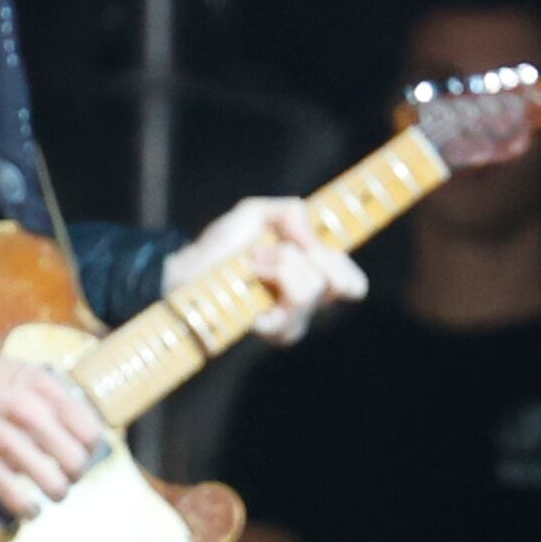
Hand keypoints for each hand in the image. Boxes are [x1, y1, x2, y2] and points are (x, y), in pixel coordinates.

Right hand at [0, 337, 105, 514]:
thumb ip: (48, 394)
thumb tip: (75, 424)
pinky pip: (15, 496)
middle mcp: (26, 412)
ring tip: (55, 492)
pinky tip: (31, 508)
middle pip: (74, 458)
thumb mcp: (21, 370)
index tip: (88, 450)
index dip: (93, 445)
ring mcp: (2, 439)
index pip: (87, 427)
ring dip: (58, 492)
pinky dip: (28, 508)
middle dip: (77, 472)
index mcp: (41, 386)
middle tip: (71, 473)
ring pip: (51, 482)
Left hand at [169, 196, 366, 343]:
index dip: (341, 264)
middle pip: (342, 283)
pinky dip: (269, 279)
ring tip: (254, 260)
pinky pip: (288, 303)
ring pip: (312, 287)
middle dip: (315, 256)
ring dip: (283, 263)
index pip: (353, 283)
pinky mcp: (271, 330)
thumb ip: (290, 211)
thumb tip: (309, 237)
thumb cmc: (221, 246)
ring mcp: (290, 320)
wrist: (187, 270)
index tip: (316, 246)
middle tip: (278, 248)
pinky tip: (248, 277)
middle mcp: (306, 302)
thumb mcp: (255, 213)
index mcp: (310, 274)